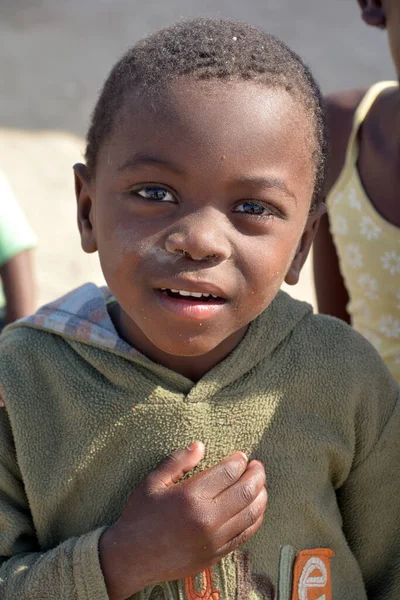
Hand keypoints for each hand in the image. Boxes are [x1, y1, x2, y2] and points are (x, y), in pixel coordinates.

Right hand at [99, 442, 266, 599]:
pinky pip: (245, 535)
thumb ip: (178, 461)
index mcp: (191, 496)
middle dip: (256, 475)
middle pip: (245, 491)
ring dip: (261, 496)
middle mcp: (207, 518)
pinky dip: (256, 519)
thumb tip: (201, 445)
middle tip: (258, 467)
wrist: (131, 558)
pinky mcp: (216, 555)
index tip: (242, 456)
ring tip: (260, 485)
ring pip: (251, 514)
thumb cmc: (140, 515)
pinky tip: (255, 509)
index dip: (239, 461)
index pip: (228, 473)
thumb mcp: (153, 481)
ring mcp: (214, 539)